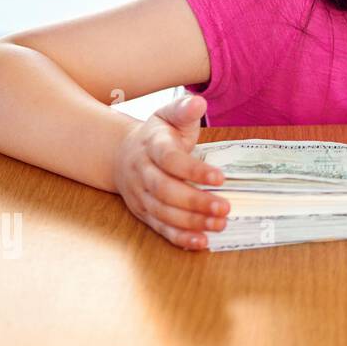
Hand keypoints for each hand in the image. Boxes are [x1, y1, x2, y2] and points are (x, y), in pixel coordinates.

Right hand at [113, 94, 227, 250]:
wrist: (122, 154)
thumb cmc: (158, 134)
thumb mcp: (169, 115)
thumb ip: (184, 109)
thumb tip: (198, 103)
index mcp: (151, 146)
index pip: (170, 160)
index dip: (194, 170)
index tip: (220, 177)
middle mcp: (142, 172)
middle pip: (165, 190)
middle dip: (195, 201)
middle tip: (225, 208)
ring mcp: (140, 195)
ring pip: (163, 212)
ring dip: (191, 222)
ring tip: (219, 224)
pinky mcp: (144, 213)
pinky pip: (161, 228)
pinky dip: (180, 238)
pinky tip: (202, 242)